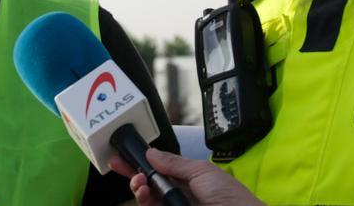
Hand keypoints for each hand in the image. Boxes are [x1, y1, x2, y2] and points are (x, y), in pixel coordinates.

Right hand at [109, 148, 262, 205]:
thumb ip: (174, 162)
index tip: (126, 155)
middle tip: (122, 166)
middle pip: (150, 184)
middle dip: (134, 173)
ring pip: (148, 199)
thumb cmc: (231, 198)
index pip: (161, 169)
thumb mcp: (201, 171)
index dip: (143, 162)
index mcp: (190, 179)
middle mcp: (180, 195)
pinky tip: (144, 193)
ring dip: (138, 187)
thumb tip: (152, 153)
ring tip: (138, 182)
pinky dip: (144, 200)